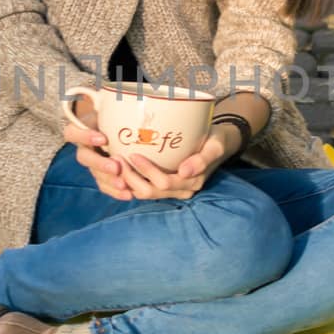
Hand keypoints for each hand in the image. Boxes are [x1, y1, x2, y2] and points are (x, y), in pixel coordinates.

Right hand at [61, 94, 134, 201]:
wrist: (117, 124)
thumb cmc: (114, 109)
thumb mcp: (109, 99)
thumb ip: (111, 93)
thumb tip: (119, 87)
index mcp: (81, 128)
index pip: (72, 133)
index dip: (84, 136)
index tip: (102, 137)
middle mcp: (84, 147)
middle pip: (84, 158)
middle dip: (99, 163)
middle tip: (117, 166)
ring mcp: (93, 162)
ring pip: (94, 174)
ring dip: (108, 180)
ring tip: (124, 185)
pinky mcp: (102, 174)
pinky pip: (104, 186)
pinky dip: (115, 192)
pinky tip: (128, 195)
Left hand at [112, 126, 235, 200]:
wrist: (219, 143)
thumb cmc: (216, 141)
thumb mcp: (214, 147)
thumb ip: (203, 159)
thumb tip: (184, 171)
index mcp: (191, 183)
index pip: (163, 183)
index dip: (146, 171)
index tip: (133, 154)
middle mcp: (180, 191)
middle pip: (148, 191)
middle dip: (130, 178)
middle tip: (116, 158)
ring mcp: (171, 190)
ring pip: (142, 192)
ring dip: (126, 181)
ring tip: (114, 162)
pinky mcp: (163, 185)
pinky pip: (143, 188)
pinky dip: (129, 181)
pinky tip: (119, 167)